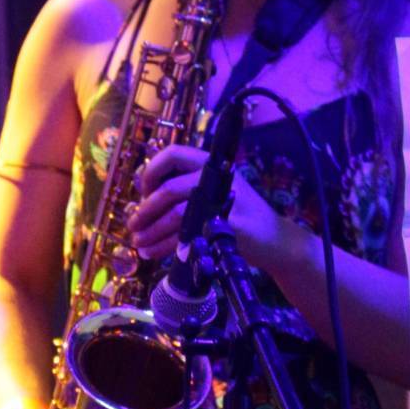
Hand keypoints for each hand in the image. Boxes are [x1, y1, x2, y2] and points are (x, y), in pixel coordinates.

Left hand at [128, 143, 283, 272]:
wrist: (276, 240)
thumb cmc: (241, 217)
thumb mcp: (213, 194)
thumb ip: (185, 192)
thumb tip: (145, 203)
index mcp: (209, 163)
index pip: (172, 155)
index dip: (151, 172)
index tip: (142, 194)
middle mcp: (216, 176)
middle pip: (169, 189)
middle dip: (145, 210)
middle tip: (133, 226)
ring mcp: (223, 200)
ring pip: (175, 214)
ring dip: (152, 231)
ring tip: (139, 244)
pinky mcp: (227, 225)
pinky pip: (188, 235)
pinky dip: (166, 246)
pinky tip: (154, 253)